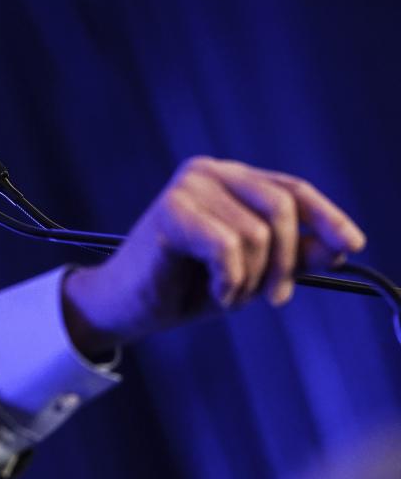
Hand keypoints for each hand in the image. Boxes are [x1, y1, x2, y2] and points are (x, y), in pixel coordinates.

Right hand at [62, 156, 365, 354]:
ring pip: (256, 235)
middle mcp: (206, 172)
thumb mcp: (251, 272)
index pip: (291, 188)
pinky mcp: (170, 212)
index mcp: (227, 178)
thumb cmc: (184, 285)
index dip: (327, 216)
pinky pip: (227, 248)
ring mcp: (186, 188)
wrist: (126, 306)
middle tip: (276, 299)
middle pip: (282, 207)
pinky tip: (213, 291)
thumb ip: (291, 256)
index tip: (352, 245)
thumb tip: (337, 246)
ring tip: (227, 293)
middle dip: (287, 262)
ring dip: (250, 280)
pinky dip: (228, 281)